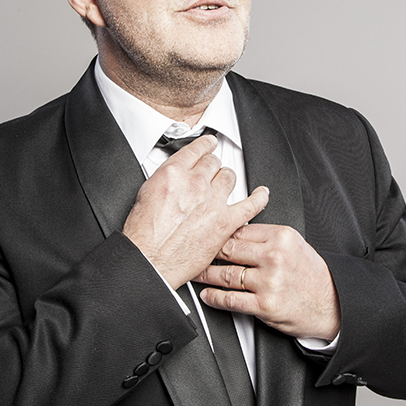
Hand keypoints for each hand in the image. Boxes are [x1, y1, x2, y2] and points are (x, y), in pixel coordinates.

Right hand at [122, 134, 269, 288]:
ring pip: (229, 177)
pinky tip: (261, 194)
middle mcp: (195, 184)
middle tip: (211, 171)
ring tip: (225, 183)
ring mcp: (212, 202)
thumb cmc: (143, 235)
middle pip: (213, 163)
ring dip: (227, 179)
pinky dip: (259, 198)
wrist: (150, 261)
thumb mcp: (145, 194)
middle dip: (213, 166)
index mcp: (174, 174)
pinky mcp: (225, 222)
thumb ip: (165, 179)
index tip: (209, 145)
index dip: (205, 145)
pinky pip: (251, 205)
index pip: (196, 150)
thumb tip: (175, 176)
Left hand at [194, 223, 340, 341]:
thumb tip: (236, 231)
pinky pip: (230, 299)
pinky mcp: (265, 305)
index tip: (208, 235)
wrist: (332, 303)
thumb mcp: (294, 245)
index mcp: (281, 236)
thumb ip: (266, 238)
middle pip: (229, 249)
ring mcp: (269, 282)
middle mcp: (274, 257)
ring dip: (206, 275)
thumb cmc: (312, 275)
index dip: (219, 233)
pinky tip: (207, 295)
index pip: (240, 229)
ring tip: (196, 273)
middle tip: (194, 251)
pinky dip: (214, 298)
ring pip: (226, 274)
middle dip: (207, 251)